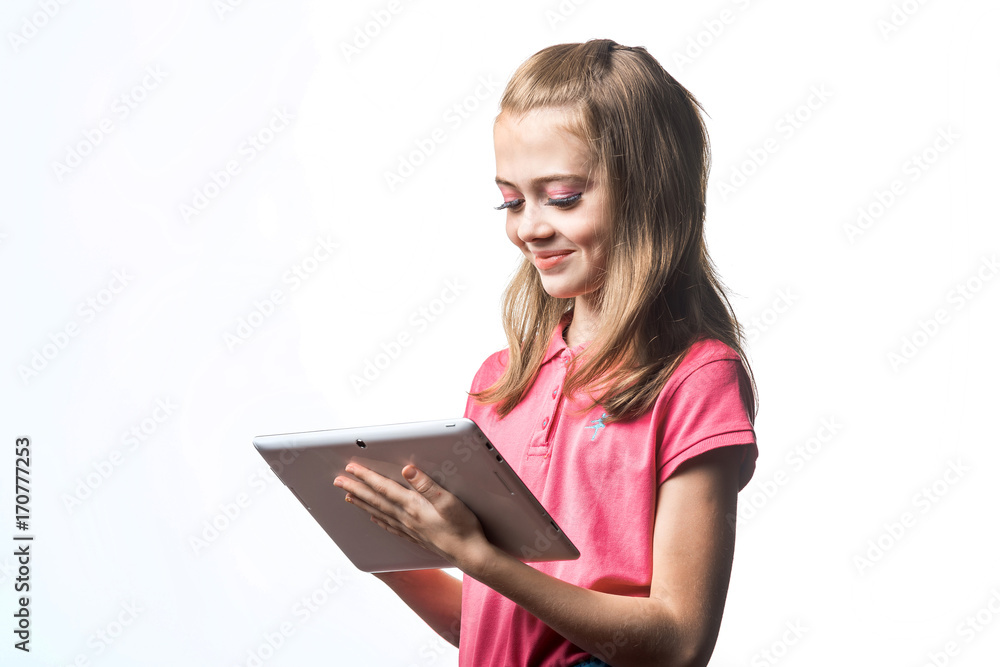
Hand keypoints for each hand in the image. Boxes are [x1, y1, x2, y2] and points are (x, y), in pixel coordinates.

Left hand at [334, 462, 491, 570]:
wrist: (470, 555)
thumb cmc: (463, 528)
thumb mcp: (449, 500)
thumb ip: (427, 484)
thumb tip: (407, 470)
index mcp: (413, 506)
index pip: (383, 488)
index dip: (366, 477)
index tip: (351, 468)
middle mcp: (407, 518)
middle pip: (375, 500)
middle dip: (355, 488)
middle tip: (339, 481)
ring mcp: (409, 529)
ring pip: (379, 513)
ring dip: (362, 503)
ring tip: (348, 496)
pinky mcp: (415, 537)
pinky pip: (389, 526)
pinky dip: (378, 519)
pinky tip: (373, 518)